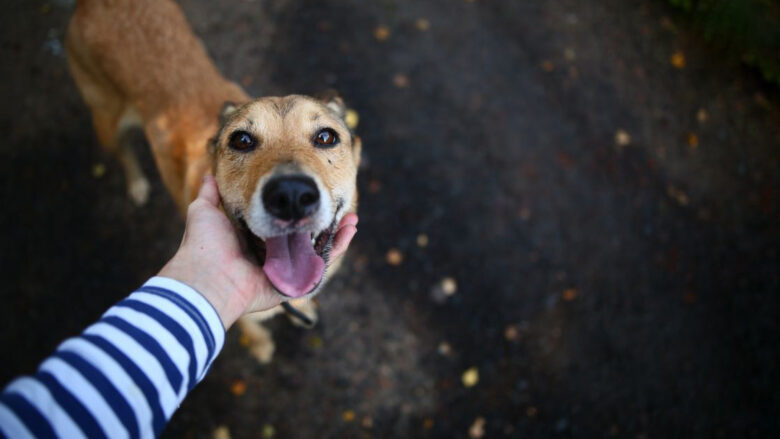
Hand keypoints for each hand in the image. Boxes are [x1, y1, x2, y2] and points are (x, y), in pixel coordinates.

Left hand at [159, 175, 357, 327]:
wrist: (208, 277)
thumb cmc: (205, 245)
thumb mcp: (205, 210)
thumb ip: (210, 194)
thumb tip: (210, 175)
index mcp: (253, 239)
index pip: (282, 222)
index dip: (298, 210)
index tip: (311, 191)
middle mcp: (271, 255)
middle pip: (304, 237)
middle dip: (322, 221)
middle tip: (335, 203)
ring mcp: (284, 270)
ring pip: (317, 250)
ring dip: (336, 233)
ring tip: (351, 216)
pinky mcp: (293, 283)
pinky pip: (320, 267)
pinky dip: (336, 248)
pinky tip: (348, 230)